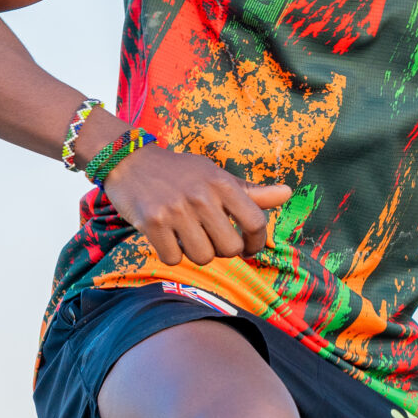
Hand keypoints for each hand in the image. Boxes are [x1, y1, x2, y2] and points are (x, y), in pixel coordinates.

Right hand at [101, 146, 291, 266]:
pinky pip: (173, 258)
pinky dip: (170, 254)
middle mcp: (201, 195)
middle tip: (210, 239)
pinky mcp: (151, 222)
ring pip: (202, 257)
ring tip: (186, 235)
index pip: (256, 222)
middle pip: (229, 249)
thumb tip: (288, 193)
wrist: (129, 160)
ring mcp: (176, 209)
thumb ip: (250, 191)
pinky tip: (166, 237)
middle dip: (222, 250)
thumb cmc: (179, 171)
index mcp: (222, 183)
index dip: (256, 242)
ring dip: (195, 253)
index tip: (248, 248)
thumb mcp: (215, 175)